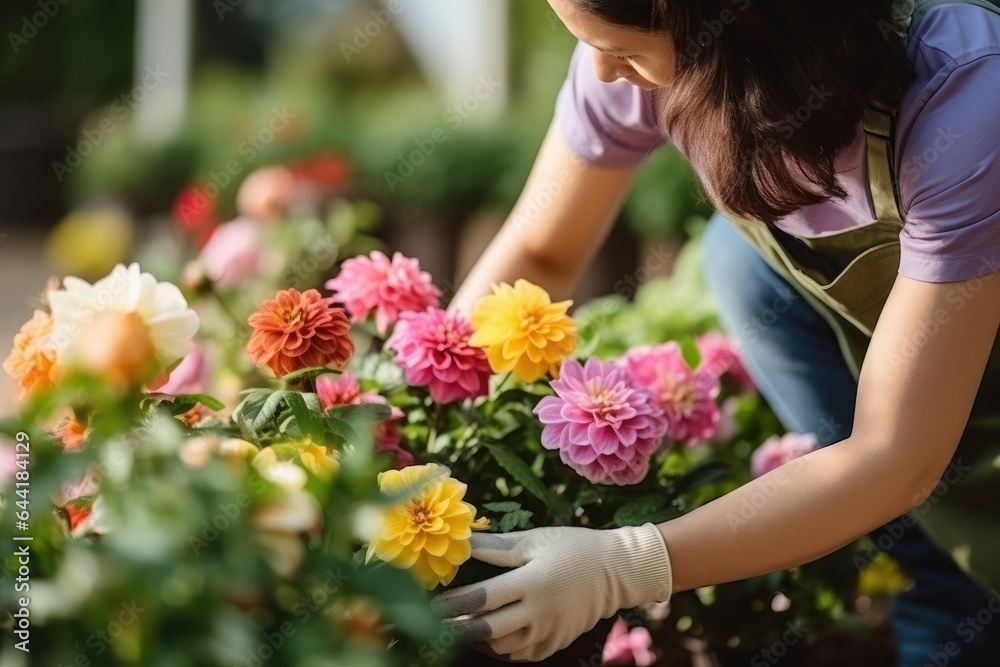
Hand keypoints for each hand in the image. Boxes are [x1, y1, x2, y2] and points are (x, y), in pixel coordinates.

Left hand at [432, 523, 671, 661]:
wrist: (616, 571)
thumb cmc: (573, 548)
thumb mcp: (536, 539)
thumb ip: (497, 546)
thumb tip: (464, 542)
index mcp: (532, 582)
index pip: (482, 598)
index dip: (452, 603)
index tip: (430, 603)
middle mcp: (539, 612)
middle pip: (487, 629)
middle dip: (457, 627)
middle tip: (434, 622)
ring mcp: (548, 632)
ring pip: (502, 646)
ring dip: (478, 638)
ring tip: (459, 626)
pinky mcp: (555, 643)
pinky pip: (521, 654)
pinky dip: (501, 648)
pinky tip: (489, 635)